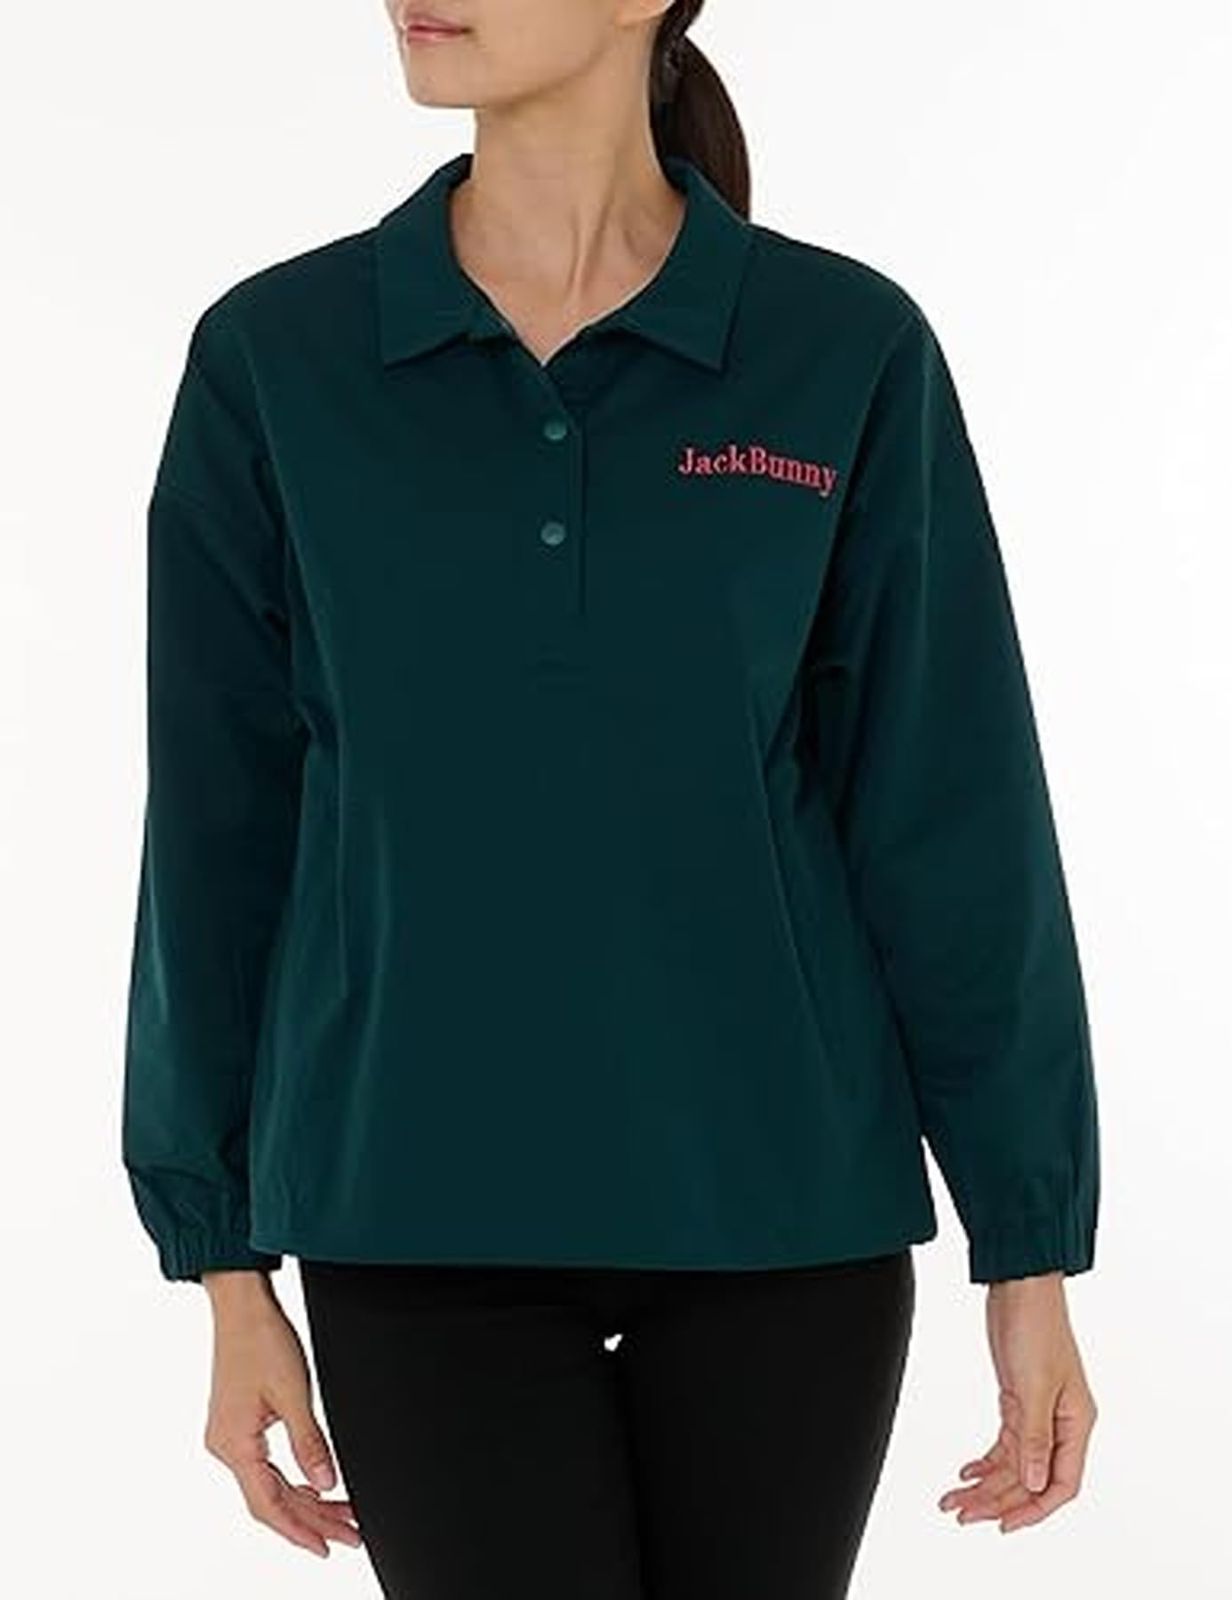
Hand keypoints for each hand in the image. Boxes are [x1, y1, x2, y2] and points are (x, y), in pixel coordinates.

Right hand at [201, 1270, 363, 1558]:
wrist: (241, 1305)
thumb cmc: (261, 1339)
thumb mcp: (293, 1392)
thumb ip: (310, 1442)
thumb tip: (327, 1484)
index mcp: (234, 1445)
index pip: (268, 1504)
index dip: (299, 1530)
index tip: (328, 1547)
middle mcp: (226, 1446)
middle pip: (271, 1499)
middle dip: (312, 1519)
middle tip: (350, 1533)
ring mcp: (230, 1436)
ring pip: (270, 1484)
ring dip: (306, 1500)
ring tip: (343, 1515)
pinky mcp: (239, 1424)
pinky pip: (266, 1466)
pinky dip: (293, 1480)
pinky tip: (315, 1486)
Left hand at [938, 1270, 1097, 1532]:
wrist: (1020, 1285)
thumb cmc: (1037, 1324)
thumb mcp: (1034, 1383)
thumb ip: (1034, 1436)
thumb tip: (1034, 1483)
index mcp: (1076, 1423)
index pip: (1061, 1484)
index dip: (1034, 1510)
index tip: (1003, 1525)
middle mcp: (1061, 1423)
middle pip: (1031, 1478)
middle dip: (998, 1500)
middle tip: (962, 1513)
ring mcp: (1039, 1412)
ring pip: (1015, 1463)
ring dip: (986, 1483)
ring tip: (954, 1499)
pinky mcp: (1019, 1399)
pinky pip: (1006, 1442)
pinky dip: (987, 1460)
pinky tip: (967, 1471)